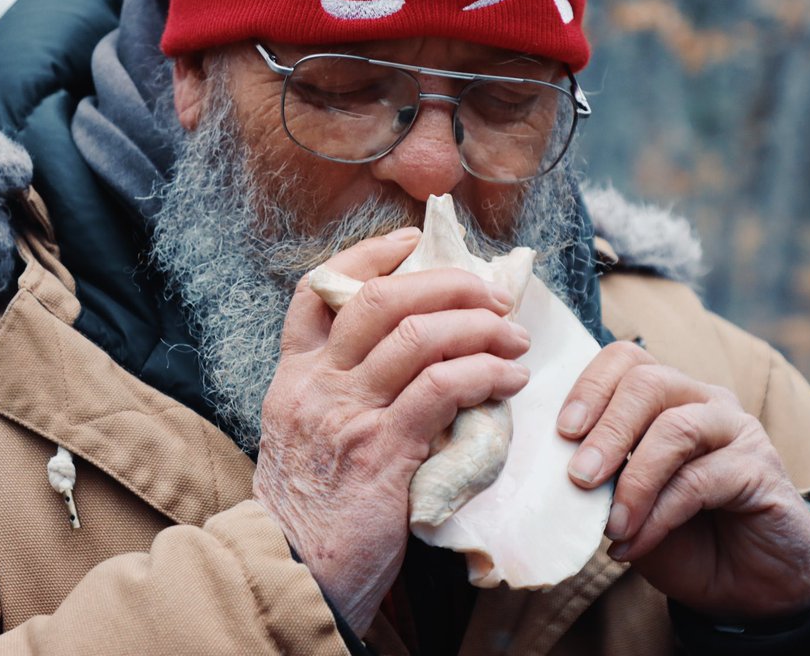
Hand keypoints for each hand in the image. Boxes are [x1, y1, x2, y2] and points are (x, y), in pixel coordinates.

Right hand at [252, 228, 530, 634]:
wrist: (295, 569)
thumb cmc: (313, 504)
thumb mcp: (307, 433)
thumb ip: (343, 390)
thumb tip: (413, 356)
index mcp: (294, 374)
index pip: (316, 290)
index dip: (367, 254)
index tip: (412, 240)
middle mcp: (316, 383)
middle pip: (379, 299)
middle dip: (445, 284)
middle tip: (491, 294)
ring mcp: (347, 412)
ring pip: (418, 336)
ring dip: (479, 328)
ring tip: (515, 338)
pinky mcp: (382, 450)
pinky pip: (442, 389)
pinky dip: (484, 374)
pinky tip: (509, 382)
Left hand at [557, 342, 809, 618]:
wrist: (742, 588)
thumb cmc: (678, 535)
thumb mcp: (626, 502)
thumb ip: (599, 478)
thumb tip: (554, 470)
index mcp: (666, 396)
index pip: (626, 359)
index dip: (589, 386)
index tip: (561, 432)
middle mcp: (703, 401)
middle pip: (648, 383)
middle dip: (607, 431)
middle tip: (579, 478)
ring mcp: (737, 430)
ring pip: (676, 428)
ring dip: (634, 479)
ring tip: (611, 524)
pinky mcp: (761, 470)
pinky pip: (701, 481)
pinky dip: (659, 515)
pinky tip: (634, 543)